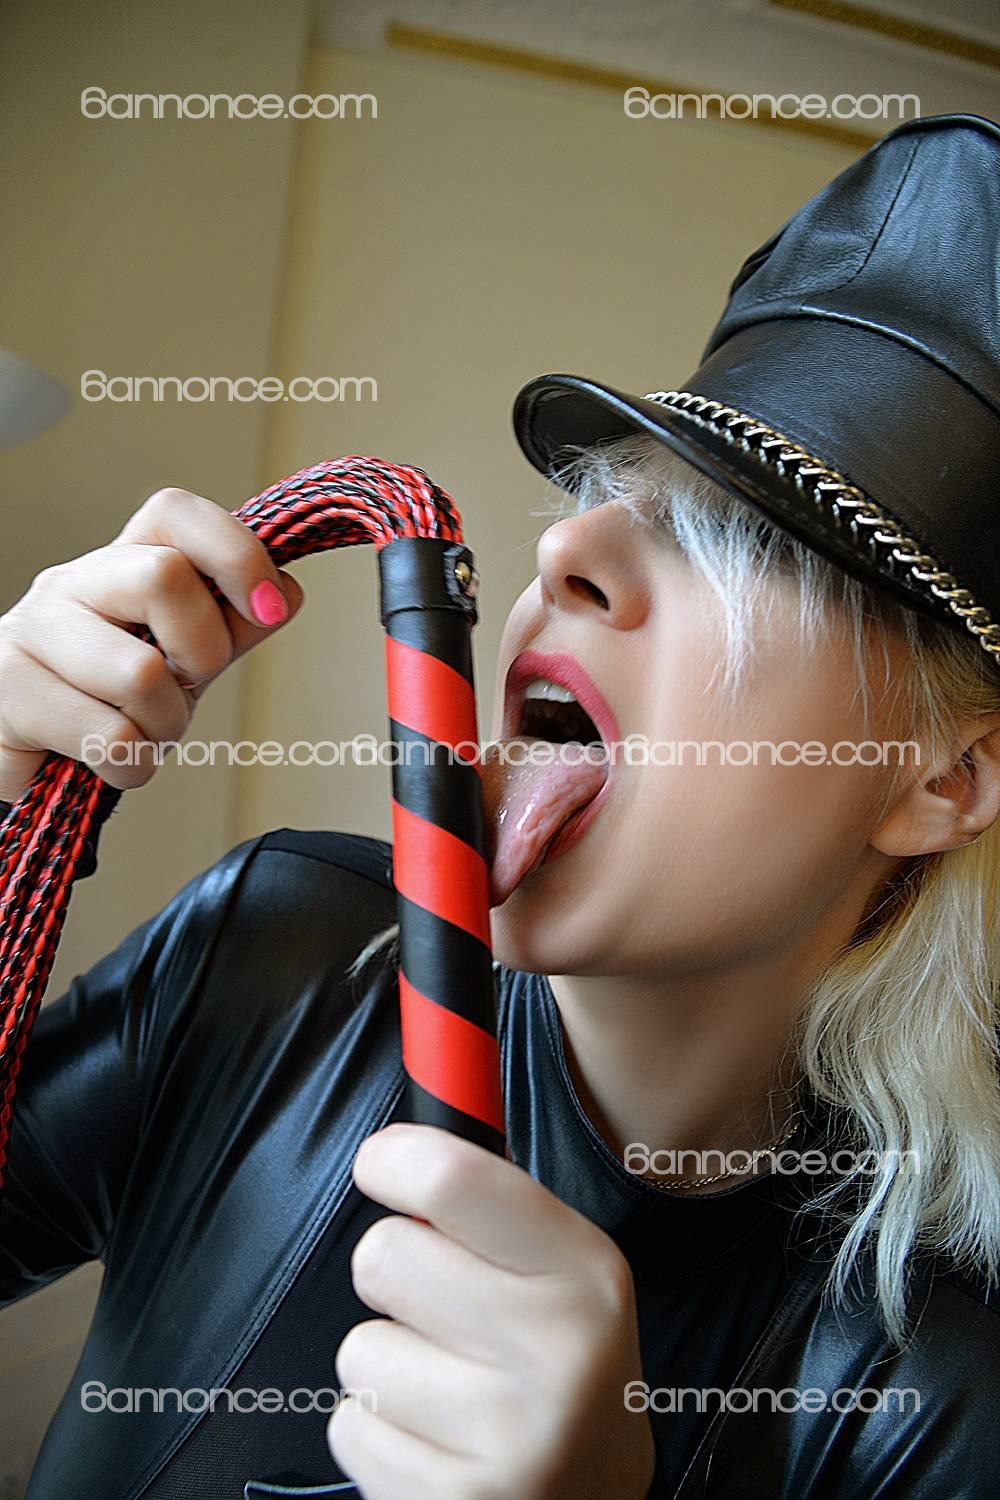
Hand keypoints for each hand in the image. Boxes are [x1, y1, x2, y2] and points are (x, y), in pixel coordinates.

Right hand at [0, 486, 302, 800]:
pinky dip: (130, 764)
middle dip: (202, 650)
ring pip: (140, 672)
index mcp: (118, 565)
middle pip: (163, 576)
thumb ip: (229, 629)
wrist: (25, 758)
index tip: (268, 608)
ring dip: (164, 725)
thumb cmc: (105, 704)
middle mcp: (69, 584)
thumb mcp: (180, 663)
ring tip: (141, 734)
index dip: (235, 552)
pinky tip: (106, 760)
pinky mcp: (7, 694)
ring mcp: (29, 633)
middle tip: (185, 687)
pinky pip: (109, 736)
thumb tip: (285, 595)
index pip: (175, 513)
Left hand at [328, 1123, 655, 1499]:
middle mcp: (554, 1354)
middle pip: (383, 1258)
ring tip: (449, 1383)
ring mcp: (505, 1440)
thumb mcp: (563, 1265)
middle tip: (436, 1299)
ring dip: (388, 1362)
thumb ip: (490, 1199)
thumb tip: (420, 1093)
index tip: (383, 1164)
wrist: (597, 1498)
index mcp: (584, 1274)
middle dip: (392, 1272)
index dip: (393, 1158)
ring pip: (359, 1349)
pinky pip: (350, 1426)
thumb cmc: (563, 1360)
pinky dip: (378, 1430)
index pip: (452, 1180)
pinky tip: (437, 1437)